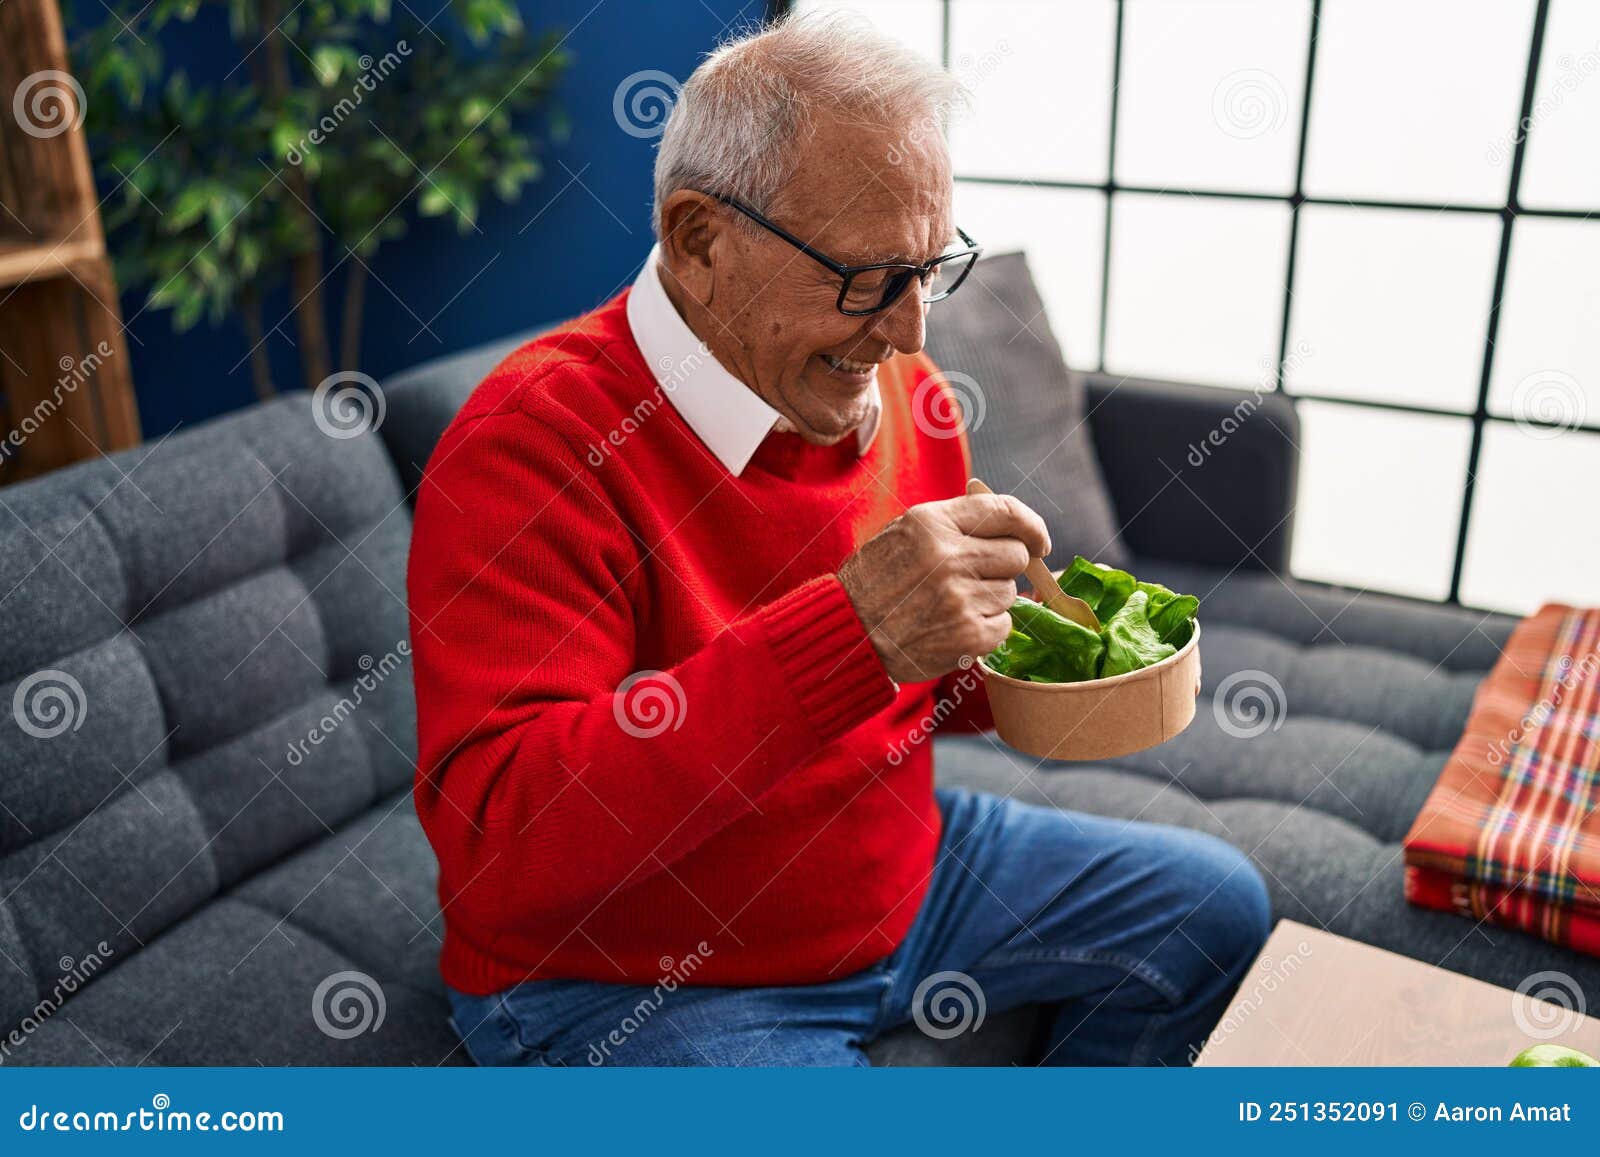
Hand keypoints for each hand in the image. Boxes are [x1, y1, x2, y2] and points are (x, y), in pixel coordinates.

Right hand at [837, 491, 1050, 682]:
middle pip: (1015, 555)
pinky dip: (986, 629)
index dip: (1031, 525)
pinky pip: (1004, 626)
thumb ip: (953, 522)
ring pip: (1009, 593)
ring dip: (989, 599)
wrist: (847, 633)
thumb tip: (1010, 524)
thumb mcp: (904, 533)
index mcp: (932, 523)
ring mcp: (961, 598)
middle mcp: (949, 557)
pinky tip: (955, 626)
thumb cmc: (875, 581)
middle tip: (973, 579)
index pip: (1004, 511)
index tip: (1039, 541)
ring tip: (952, 605)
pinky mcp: (968, 636)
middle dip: (1002, 567)